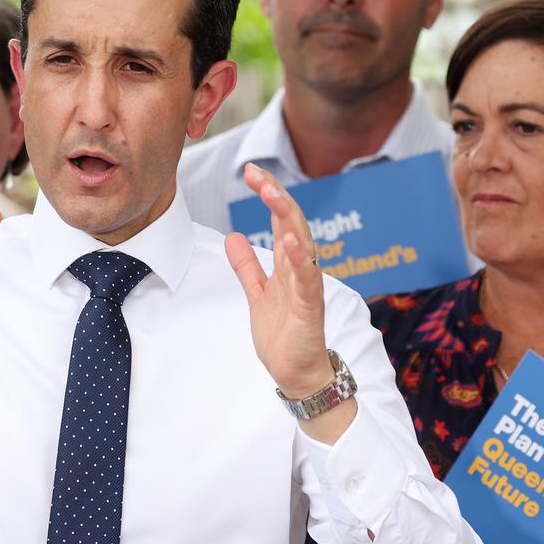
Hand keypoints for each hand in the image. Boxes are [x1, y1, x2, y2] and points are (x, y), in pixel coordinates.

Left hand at [225, 164, 332, 397]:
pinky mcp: (309, 308)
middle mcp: (301, 268)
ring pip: (302, 243)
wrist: (296, 373)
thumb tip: (233, 236)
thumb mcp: (257, 293)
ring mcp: (307, 286)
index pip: (281, 219)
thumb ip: (247, 266)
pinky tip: (290, 239)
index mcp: (289, 263)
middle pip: (292, 222)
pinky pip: (307, 279)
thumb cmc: (283, 333)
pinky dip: (300, 258)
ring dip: (287, 216)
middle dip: (275, 195)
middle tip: (256, 172)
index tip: (251, 171)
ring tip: (271, 192)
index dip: (268, 194)